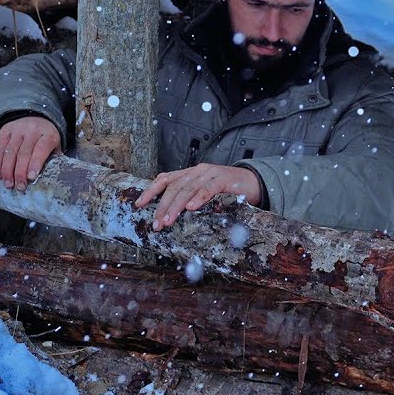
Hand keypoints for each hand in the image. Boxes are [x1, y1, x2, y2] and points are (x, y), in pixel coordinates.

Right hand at [0, 116, 61, 190]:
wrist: (35, 117)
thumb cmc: (46, 138)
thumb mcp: (54, 146)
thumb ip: (51, 159)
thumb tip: (46, 179)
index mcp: (48, 134)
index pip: (41, 148)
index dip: (35, 163)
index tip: (31, 178)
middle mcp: (32, 130)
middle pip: (24, 153)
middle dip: (20, 173)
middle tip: (19, 187)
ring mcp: (17, 129)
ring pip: (10, 152)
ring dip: (8, 171)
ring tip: (8, 184)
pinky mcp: (5, 130)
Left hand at [135, 163, 262, 230]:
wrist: (254, 182)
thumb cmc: (227, 189)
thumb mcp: (204, 191)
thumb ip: (189, 196)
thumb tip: (169, 213)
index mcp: (190, 173)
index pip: (165, 179)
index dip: (151, 191)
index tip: (139, 204)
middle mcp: (198, 171)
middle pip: (174, 187)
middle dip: (162, 206)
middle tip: (156, 224)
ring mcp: (211, 173)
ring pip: (188, 189)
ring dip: (176, 206)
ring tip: (168, 220)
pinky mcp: (224, 179)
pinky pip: (208, 189)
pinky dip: (198, 198)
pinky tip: (191, 208)